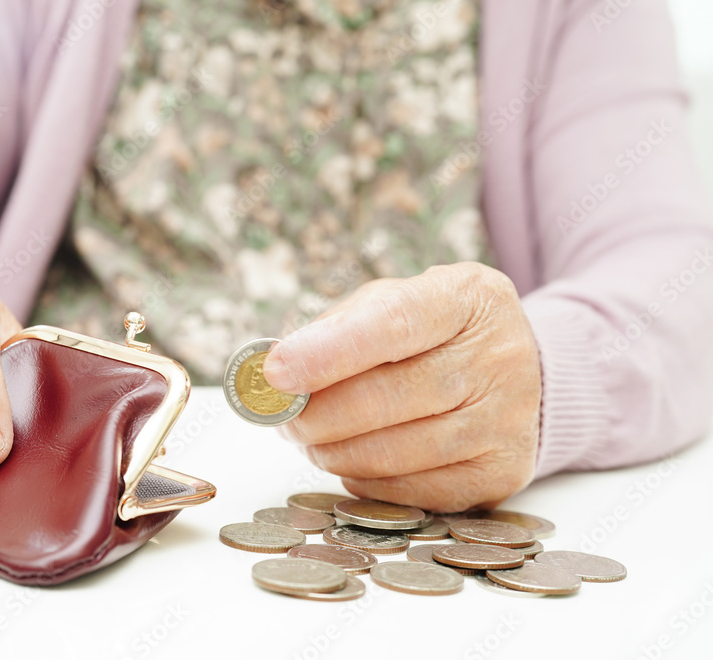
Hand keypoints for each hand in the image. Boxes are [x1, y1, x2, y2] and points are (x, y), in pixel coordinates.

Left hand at [262, 262, 541, 511]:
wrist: (515, 369)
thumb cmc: (430, 333)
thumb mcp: (390, 303)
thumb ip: (334, 329)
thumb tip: (274, 371)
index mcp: (466, 298)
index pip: (392, 324)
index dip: (328, 353)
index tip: (275, 373)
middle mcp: (499, 356)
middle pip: (388, 397)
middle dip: (317, 414)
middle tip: (282, 418)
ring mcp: (508, 419)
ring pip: (395, 453)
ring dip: (333, 452)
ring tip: (311, 438)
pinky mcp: (503, 472)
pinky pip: (413, 492)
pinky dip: (366, 481)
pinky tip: (352, 460)